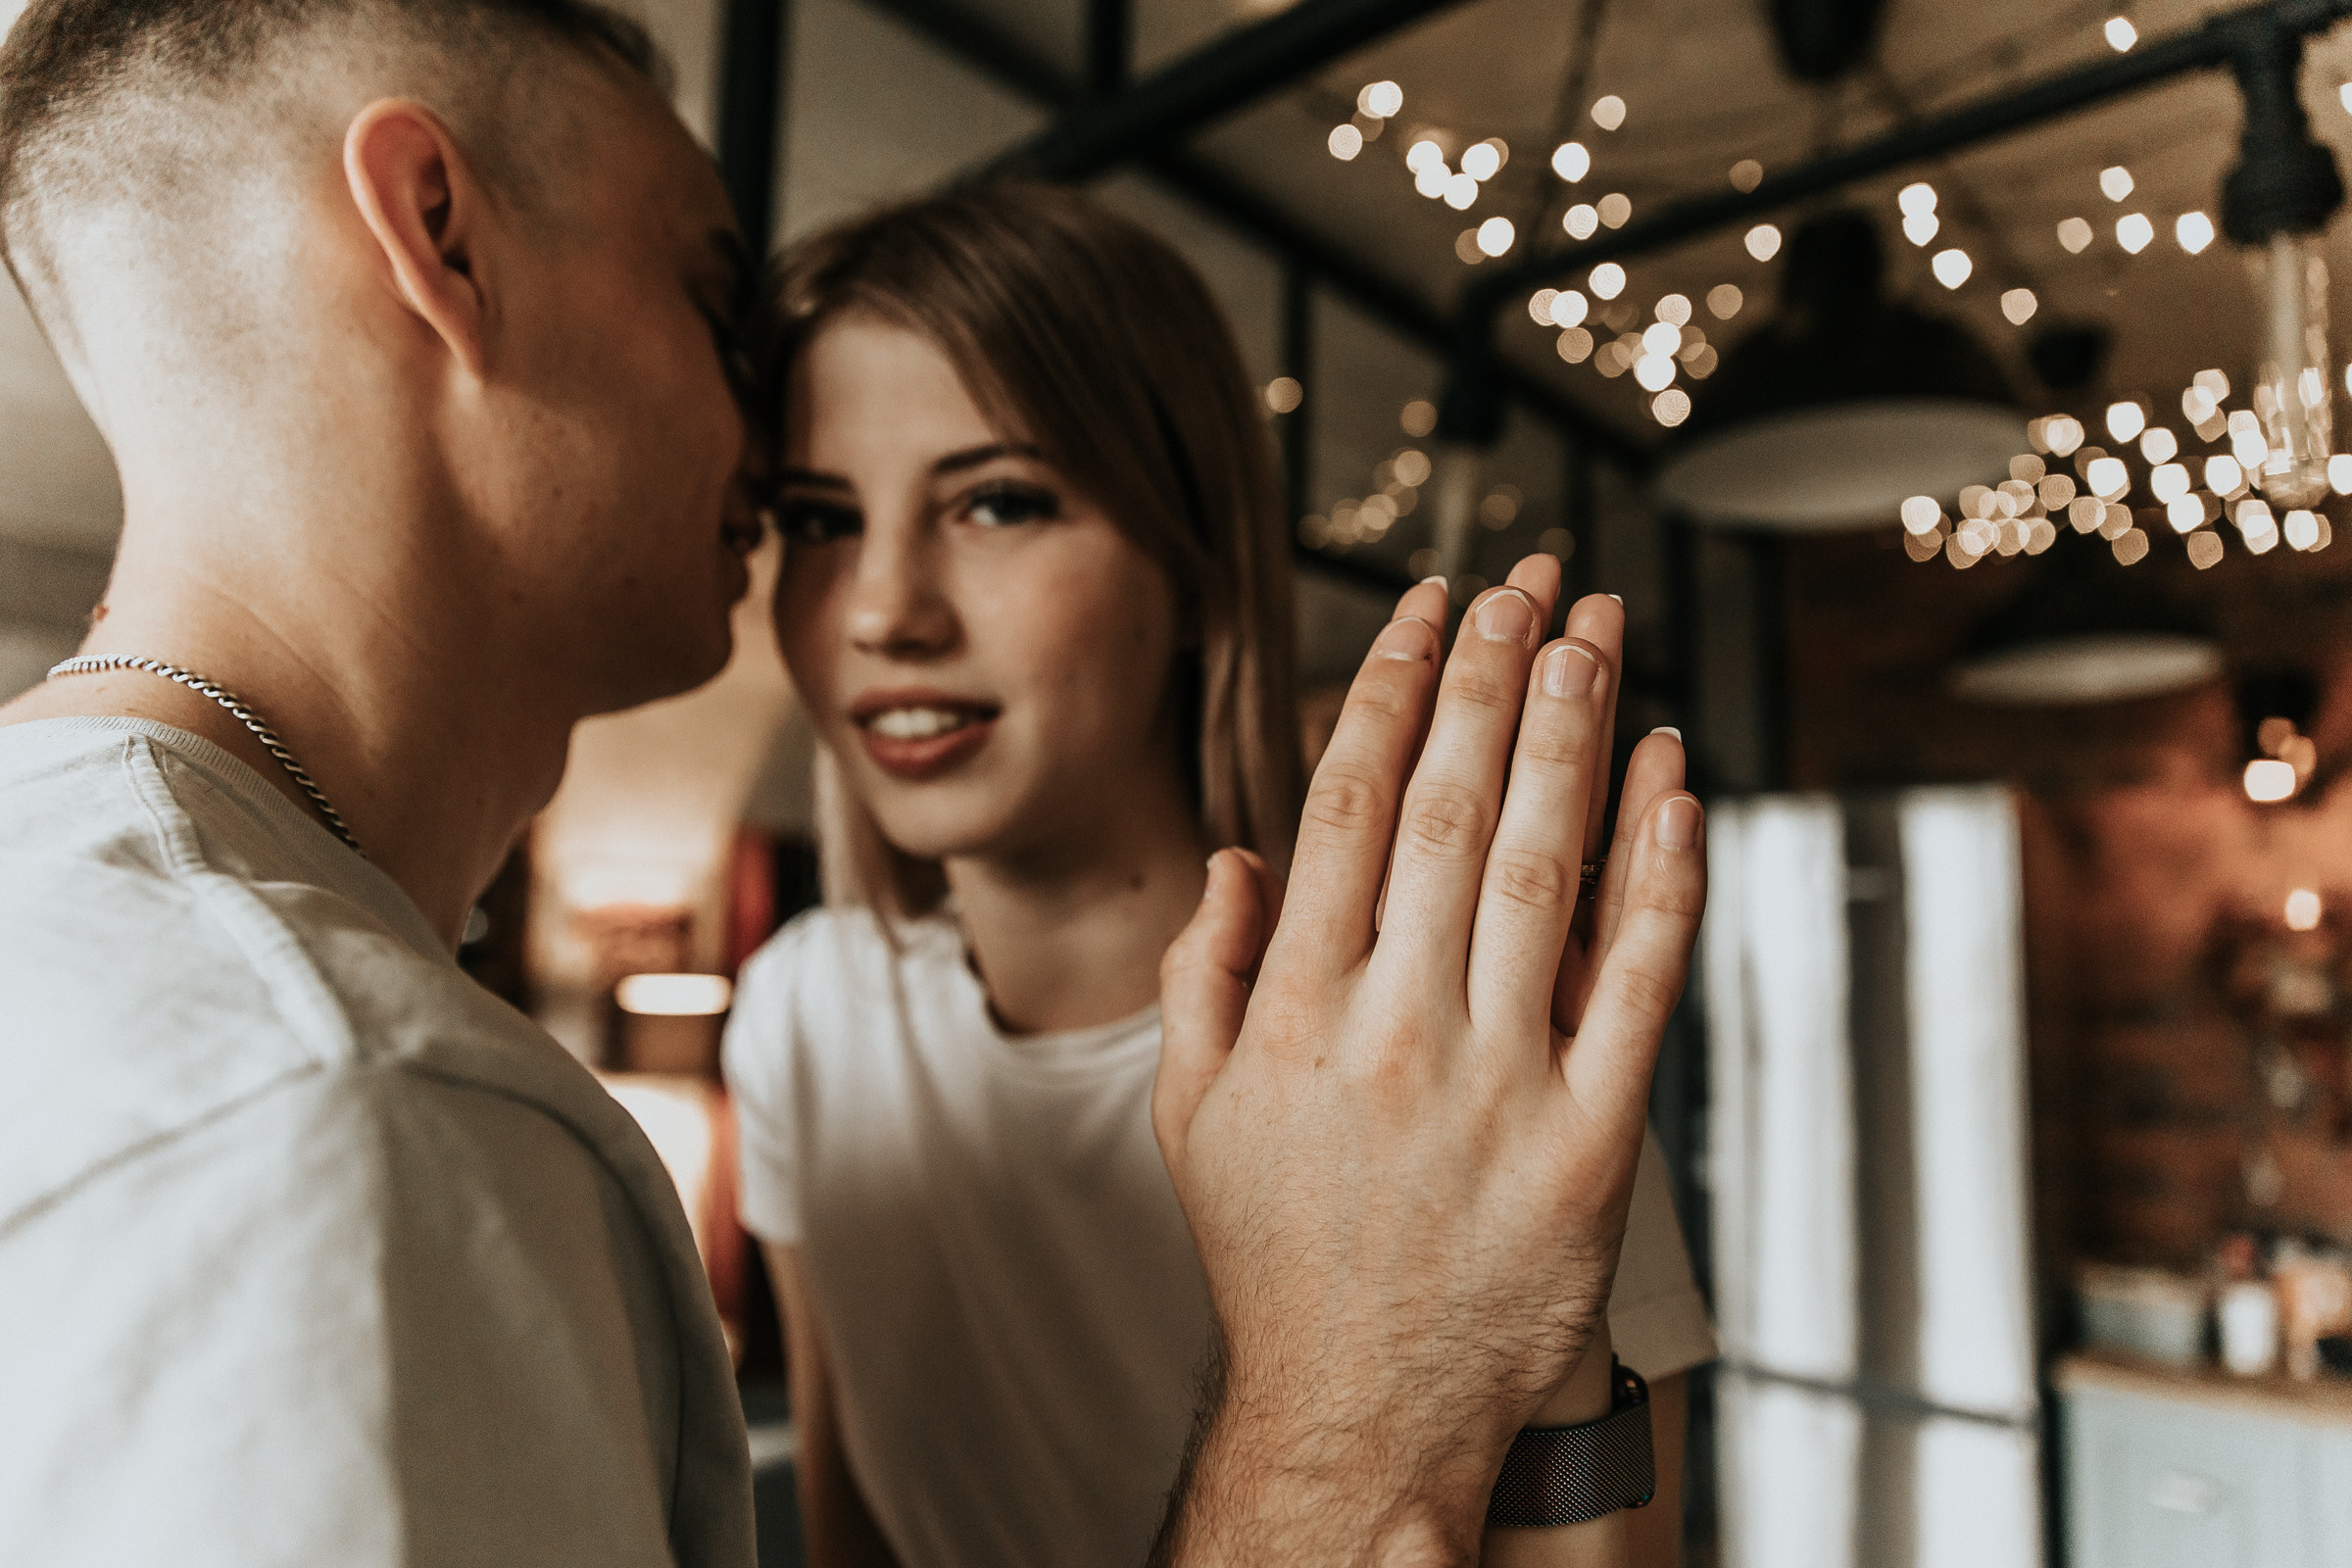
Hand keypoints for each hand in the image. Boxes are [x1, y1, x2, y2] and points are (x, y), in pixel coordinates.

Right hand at [1152, 558, 1705, 1566]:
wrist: (1358, 1414)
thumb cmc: (1276, 1262)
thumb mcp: (1190, 1120)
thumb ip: (1203, 976)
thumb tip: (1238, 858)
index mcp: (1295, 1011)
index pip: (1348, 804)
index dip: (1396, 689)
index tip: (1431, 609)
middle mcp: (1395, 1030)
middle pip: (1457, 808)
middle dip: (1498, 674)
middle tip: (1533, 581)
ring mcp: (1500, 1084)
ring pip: (1548, 868)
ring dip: (1579, 736)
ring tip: (1598, 638)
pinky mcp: (1591, 1143)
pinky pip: (1638, 981)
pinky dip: (1663, 873)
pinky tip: (1676, 783)